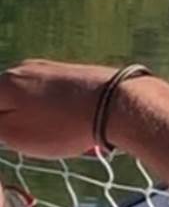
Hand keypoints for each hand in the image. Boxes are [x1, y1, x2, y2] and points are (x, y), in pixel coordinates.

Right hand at [0, 59, 115, 158]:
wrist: (118, 104)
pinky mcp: (74, 73)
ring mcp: (51, 67)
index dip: (4, 128)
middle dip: (15, 124)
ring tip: (57, 135)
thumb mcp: (14, 135)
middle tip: (38, 139)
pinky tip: (71, 124)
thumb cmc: (64, 124)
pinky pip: (54, 96)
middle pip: (7, 102)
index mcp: (3, 82)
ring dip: (38, 120)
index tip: (15, 137)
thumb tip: (0, 117)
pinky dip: (57, 113)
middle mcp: (23, 68)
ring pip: (31, 100)